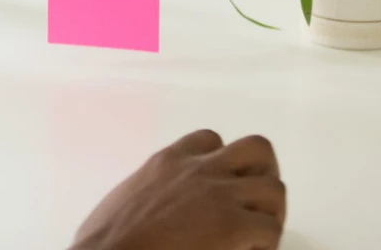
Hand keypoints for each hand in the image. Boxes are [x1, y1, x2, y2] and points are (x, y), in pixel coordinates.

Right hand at [70, 130, 284, 249]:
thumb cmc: (105, 242)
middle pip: (256, 149)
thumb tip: (161, 209)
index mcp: (167, 162)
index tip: (220, 188)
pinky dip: (265, 244)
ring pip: (274, 188)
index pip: (210, 140)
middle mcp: (198, 169)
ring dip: (269, 212)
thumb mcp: (127, 199)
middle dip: (263, 176)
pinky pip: (270, 229)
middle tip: (254, 206)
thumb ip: (151, 190)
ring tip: (257, 235)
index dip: (223, 163)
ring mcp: (218, 195)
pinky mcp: (231, 226)